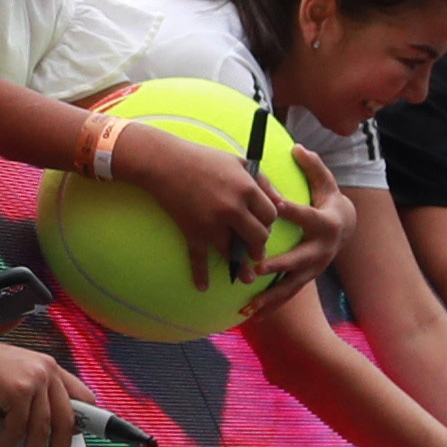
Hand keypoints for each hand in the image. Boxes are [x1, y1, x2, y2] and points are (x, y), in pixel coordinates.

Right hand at [0, 339, 88, 446]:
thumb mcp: (2, 388)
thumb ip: (23, 410)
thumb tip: (44, 442)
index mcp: (46, 366)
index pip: (81, 397)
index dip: (84, 423)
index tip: (79, 445)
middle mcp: (46, 368)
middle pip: (67, 420)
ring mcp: (34, 377)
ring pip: (43, 430)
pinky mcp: (17, 388)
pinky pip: (18, 429)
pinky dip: (7, 446)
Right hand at [115, 118, 324, 285]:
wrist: (165, 163)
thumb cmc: (203, 159)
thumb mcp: (238, 162)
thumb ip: (263, 182)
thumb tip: (280, 204)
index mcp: (247, 189)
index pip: (271, 215)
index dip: (270, 223)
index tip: (264, 226)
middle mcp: (234, 209)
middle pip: (259, 237)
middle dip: (260, 246)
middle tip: (257, 251)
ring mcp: (213, 224)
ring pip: (235, 253)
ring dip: (242, 266)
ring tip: (246, 276)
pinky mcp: (194, 232)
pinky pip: (199, 259)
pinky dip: (200, 276)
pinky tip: (203, 287)